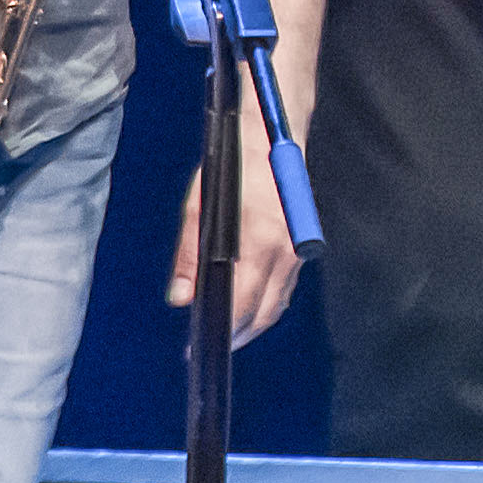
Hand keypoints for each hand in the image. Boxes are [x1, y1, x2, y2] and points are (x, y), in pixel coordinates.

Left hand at [165, 139, 309, 343]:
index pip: (243, 302)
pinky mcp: (301, 246)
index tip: (199, 345)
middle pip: (265, 312)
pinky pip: (286, 288)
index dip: (222, 329)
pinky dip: (267, 303)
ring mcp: (297, 250)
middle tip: (212, 346)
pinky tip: (248, 306)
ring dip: (255, 322)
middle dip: (240, 334)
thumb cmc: (232, 166)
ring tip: (228, 332)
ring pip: (278, 303)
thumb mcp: (198, 206)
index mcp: (259, 239)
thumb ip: (190, 255)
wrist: (272, 136)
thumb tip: (181, 297)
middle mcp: (284, 250)